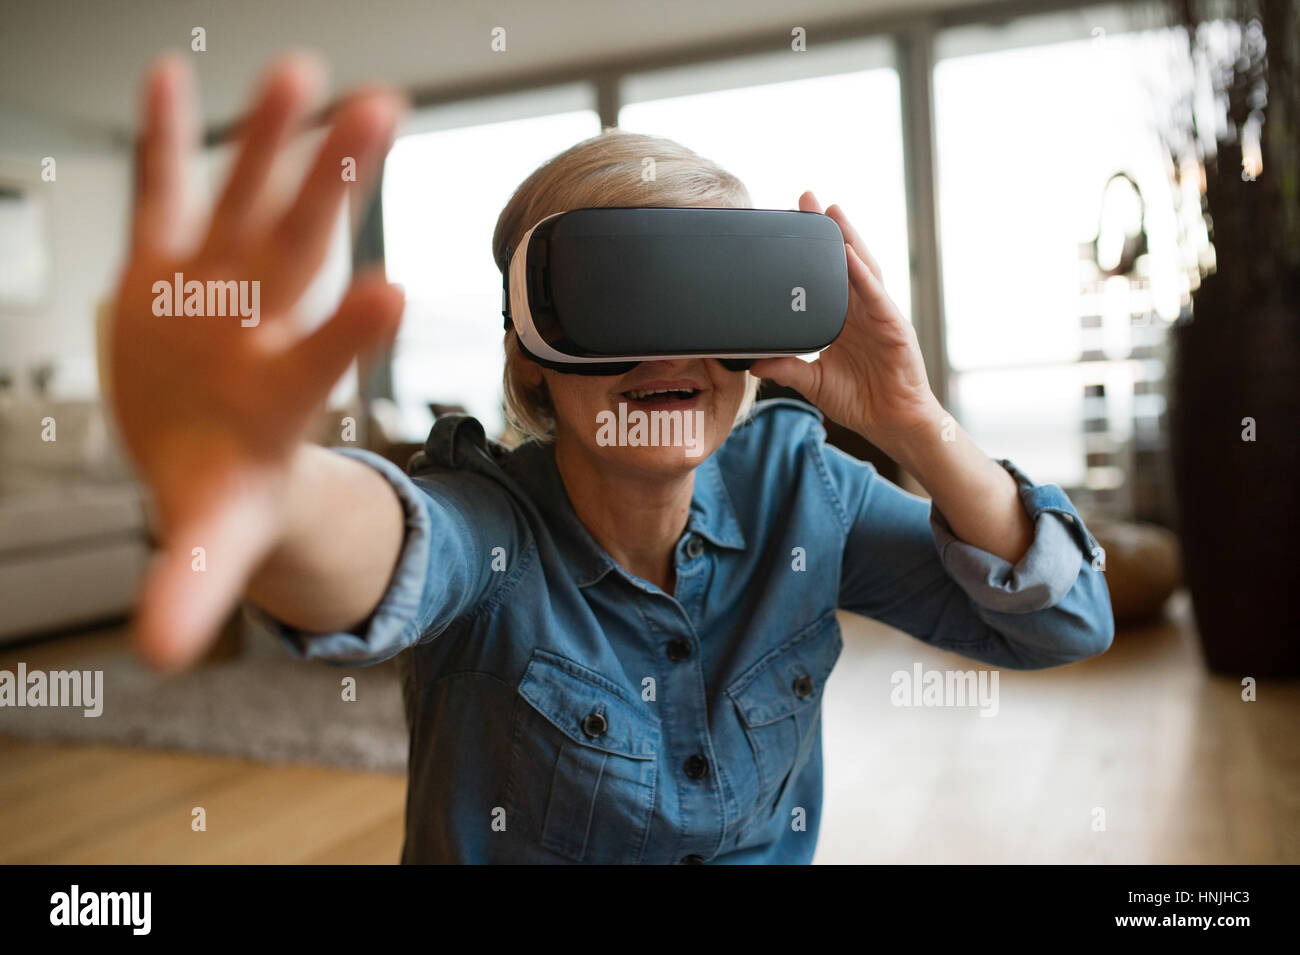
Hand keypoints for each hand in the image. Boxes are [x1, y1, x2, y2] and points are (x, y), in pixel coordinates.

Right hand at [106, 52, 406, 669]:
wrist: (205, 442)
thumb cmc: (221, 487)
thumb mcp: (207, 540)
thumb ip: (192, 583)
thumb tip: (163, 654)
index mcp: (277, 391)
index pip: (322, 357)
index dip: (350, 331)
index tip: (391, 289)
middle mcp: (260, 323)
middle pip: (303, 245)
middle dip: (335, 182)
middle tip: (380, 114)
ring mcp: (217, 285)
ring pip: (249, 198)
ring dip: (271, 137)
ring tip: (301, 72)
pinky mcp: (169, 262)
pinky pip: (163, 190)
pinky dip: (163, 138)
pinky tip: (167, 76)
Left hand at [750, 191, 943, 459]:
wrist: (892, 424)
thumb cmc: (859, 400)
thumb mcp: (811, 382)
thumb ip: (785, 368)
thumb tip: (752, 360)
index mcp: (842, 319)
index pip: (823, 275)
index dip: (808, 251)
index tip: (789, 223)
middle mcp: (861, 311)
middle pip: (843, 261)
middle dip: (827, 230)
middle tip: (806, 197)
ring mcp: (879, 316)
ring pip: (863, 269)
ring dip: (847, 239)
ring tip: (831, 212)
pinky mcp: (894, 329)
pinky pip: (877, 297)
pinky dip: (864, 275)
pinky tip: (851, 256)